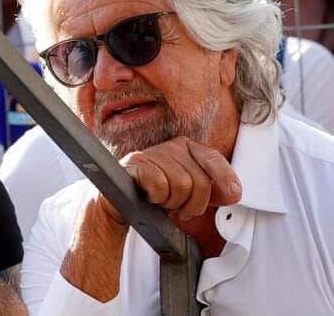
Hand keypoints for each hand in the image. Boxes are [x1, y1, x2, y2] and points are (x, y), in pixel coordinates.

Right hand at [122, 136, 241, 220]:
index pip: (212, 158)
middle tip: (177, 208)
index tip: (234, 194)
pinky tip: (149, 197)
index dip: (226, 177)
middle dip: (192, 203)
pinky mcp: (136, 162)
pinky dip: (156, 198)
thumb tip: (234, 193)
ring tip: (161, 201)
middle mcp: (171, 146)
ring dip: (171, 203)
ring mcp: (153, 153)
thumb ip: (212, 191)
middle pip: (200, 180)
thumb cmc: (155, 196)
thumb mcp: (188, 193)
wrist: (120, 202)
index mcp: (186, 148)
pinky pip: (160, 186)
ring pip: (181, 185)